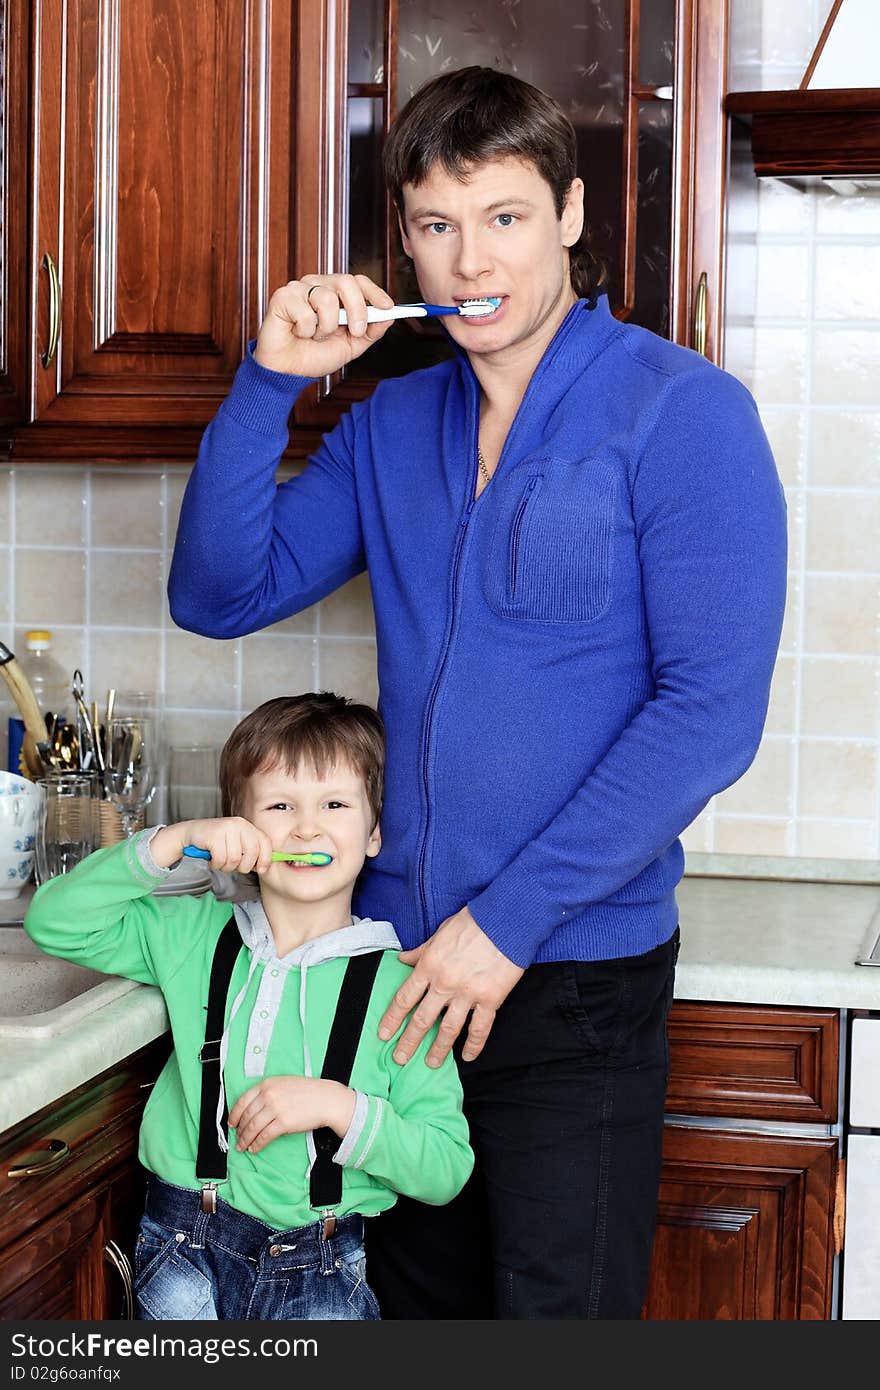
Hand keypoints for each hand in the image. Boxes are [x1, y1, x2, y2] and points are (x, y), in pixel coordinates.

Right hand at [150, 817, 273, 874]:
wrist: (191, 833)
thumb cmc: (216, 842)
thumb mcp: (237, 845)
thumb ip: (250, 853)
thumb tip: (264, 867)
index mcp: (248, 826)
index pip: (265, 843)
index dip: (266, 859)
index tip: (261, 869)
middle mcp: (240, 824)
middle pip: (252, 853)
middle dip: (243, 866)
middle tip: (233, 865)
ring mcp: (227, 828)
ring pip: (235, 859)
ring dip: (226, 866)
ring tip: (220, 859)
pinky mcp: (215, 835)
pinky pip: (221, 859)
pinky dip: (216, 864)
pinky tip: (212, 857)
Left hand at [229, 1076, 355, 1153]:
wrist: (326, 1099)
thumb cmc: (308, 1092)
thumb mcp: (284, 1084)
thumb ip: (267, 1092)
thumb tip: (252, 1109)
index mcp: (267, 1084)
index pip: (243, 1101)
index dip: (234, 1114)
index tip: (232, 1123)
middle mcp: (269, 1095)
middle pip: (247, 1116)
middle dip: (239, 1130)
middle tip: (237, 1138)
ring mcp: (275, 1109)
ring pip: (253, 1128)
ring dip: (245, 1139)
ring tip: (243, 1146)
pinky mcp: (283, 1123)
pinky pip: (264, 1136)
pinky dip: (257, 1144)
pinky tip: (254, 1148)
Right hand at [254, 273, 395, 377]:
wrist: (288, 371)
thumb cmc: (314, 355)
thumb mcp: (351, 346)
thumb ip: (371, 331)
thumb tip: (389, 316)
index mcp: (334, 293)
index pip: (357, 281)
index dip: (374, 292)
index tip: (388, 307)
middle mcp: (317, 286)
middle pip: (346, 282)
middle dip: (357, 309)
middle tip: (355, 331)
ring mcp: (299, 289)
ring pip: (326, 299)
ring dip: (325, 328)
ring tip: (314, 336)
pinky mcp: (282, 297)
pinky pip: (305, 312)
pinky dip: (306, 331)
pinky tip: (298, 333)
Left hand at [378, 907, 523, 1067]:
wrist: (506, 921)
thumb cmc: (473, 923)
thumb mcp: (440, 933)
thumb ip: (421, 952)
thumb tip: (403, 960)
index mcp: (430, 965)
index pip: (405, 998)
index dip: (392, 1018)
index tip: (384, 1034)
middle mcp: (445, 983)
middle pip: (422, 1019)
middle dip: (409, 1041)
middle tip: (400, 1058)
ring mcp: (468, 993)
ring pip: (449, 1029)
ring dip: (438, 1049)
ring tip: (430, 1062)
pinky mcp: (491, 999)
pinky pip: (479, 1028)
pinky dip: (473, 1045)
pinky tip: (467, 1056)